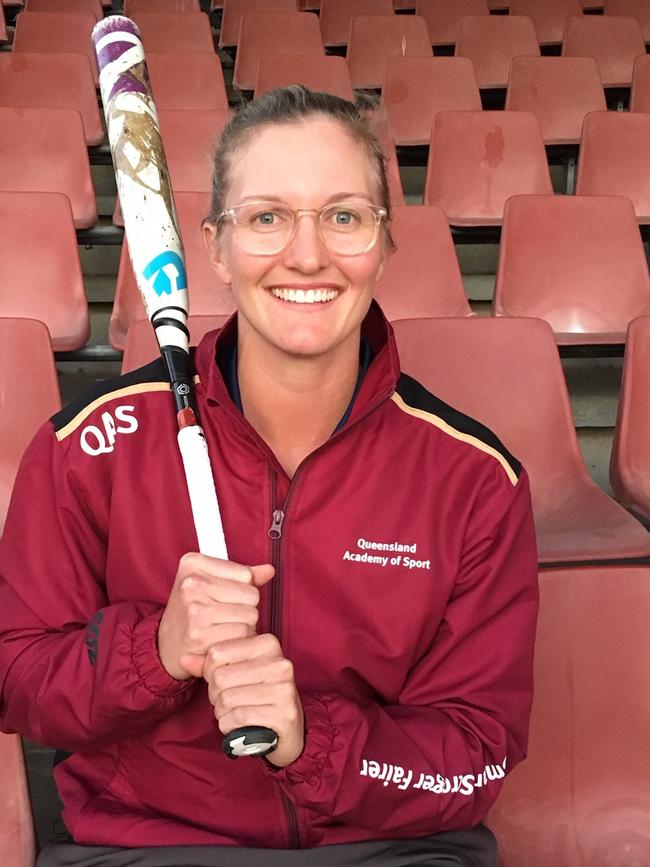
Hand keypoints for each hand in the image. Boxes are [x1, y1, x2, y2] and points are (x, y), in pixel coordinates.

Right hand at [157, 552, 273, 680]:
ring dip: (243, 627)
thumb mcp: (210, 583)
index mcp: (193, 563)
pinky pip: (242, 636)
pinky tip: (222, 641)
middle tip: (224, 616)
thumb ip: (243, 576)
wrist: (165, 645)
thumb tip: (269, 570)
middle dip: (245, 608)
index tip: (224, 596)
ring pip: (250, 617)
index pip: (246, 574)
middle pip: (252, 596)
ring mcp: (195, 609)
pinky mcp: (199, 636)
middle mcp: (192, 584)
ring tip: (224, 628)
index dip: (242, 589)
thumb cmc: (192, 610)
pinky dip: (238, 642)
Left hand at [203, 633, 304, 767]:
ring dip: (222, 712)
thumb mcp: (235, 671)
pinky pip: (238, 718)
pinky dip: (230, 725)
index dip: (210, 672)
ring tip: (234, 712)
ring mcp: (285, 688)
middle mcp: (279, 663)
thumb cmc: (255, 694)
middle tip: (227, 700)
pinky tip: (239, 725)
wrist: (286, 728)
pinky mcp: (285, 714)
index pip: (217, 652)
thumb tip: (182, 659)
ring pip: (226, 699)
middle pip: (219, 678)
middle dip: (215, 695)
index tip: (222, 680)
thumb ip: (208, 664)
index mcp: (267, 643)